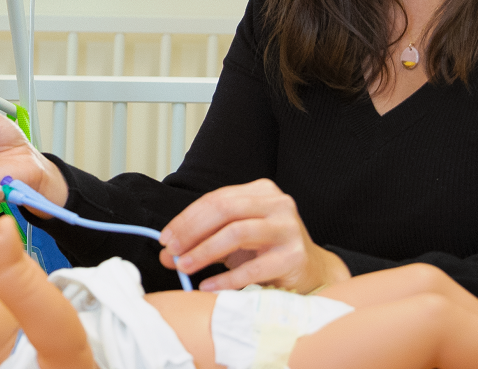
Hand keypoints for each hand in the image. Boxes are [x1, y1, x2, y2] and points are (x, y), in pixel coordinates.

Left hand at [156, 178, 348, 291]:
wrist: (312, 272)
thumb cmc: (267, 252)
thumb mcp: (233, 241)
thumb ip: (201, 241)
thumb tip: (166, 254)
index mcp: (261, 192)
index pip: (216, 199)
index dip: (186, 218)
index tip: (165, 238)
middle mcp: (278, 204)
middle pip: (225, 210)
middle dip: (192, 231)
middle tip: (172, 251)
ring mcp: (289, 228)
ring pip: (237, 233)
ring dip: (205, 251)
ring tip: (184, 266)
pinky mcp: (295, 257)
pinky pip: (254, 267)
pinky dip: (226, 278)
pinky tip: (208, 285)